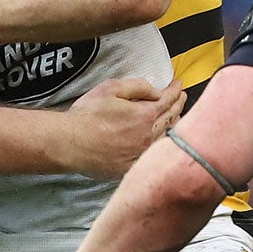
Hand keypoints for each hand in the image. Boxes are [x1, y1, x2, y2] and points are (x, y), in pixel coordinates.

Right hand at [60, 77, 183, 178]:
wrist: (70, 143)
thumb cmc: (87, 116)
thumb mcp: (111, 88)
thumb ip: (138, 86)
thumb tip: (156, 90)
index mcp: (146, 115)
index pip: (168, 99)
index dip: (175, 90)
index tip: (178, 83)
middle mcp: (148, 136)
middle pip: (172, 119)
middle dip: (178, 106)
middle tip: (181, 98)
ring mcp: (141, 154)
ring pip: (166, 139)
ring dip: (174, 126)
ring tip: (176, 118)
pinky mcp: (131, 168)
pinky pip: (152, 157)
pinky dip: (161, 147)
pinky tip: (160, 143)